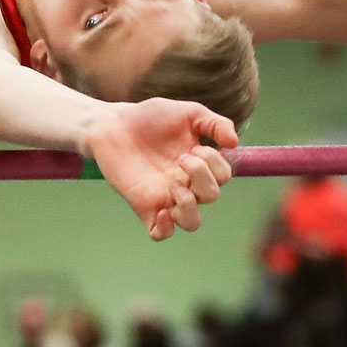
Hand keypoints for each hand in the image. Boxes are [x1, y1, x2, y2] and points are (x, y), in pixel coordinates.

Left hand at [85, 99, 237, 240]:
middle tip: (181, 158)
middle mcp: (186, 183)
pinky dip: (165, 229)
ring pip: (191, 222)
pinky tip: (162, 209)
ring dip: (190, 207)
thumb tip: (235, 143)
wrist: (112, 125)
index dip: (215, 165)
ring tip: (173, 186)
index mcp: (199, 163)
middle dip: (202, 176)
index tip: (195, 148)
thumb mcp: (188, 113)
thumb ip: (215, 123)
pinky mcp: (143, 206)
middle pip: (212, 197)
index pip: (223, 177)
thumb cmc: (149, 118)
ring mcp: (165, 197)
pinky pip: (160, 234)